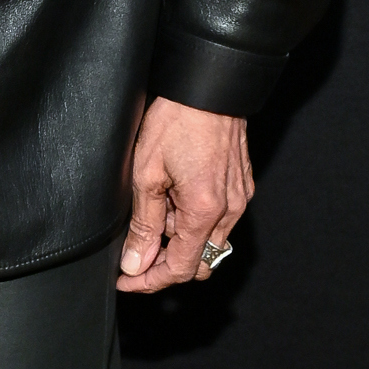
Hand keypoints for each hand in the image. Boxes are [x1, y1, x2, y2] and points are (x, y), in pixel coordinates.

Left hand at [119, 99, 252, 292]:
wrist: (208, 87)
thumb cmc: (176, 121)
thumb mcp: (146, 174)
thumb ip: (144, 225)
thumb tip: (135, 263)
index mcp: (205, 212)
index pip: (182, 269)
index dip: (150, 281)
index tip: (127, 280)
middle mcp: (230, 211)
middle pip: (200, 262)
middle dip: (167, 262)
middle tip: (137, 248)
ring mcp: (240, 199)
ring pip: (209, 240)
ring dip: (180, 236)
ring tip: (158, 201)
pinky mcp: (242, 186)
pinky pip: (219, 219)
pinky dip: (195, 218)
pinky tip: (175, 193)